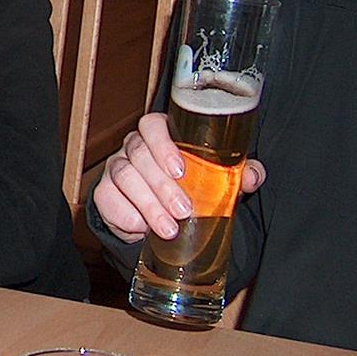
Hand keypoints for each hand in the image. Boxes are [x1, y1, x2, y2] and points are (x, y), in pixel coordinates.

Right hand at [92, 112, 264, 242]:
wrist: (167, 217)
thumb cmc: (194, 188)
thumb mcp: (218, 180)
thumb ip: (236, 175)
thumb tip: (252, 176)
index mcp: (160, 135)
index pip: (153, 126)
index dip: (163, 145)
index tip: (180, 169)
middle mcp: (134, 146)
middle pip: (138, 154)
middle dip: (161, 185)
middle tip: (183, 210)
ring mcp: (116, 167)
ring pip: (123, 176)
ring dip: (147, 204)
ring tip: (169, 229)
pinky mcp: (104, 192)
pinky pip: (106, 198)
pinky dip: (124, 215)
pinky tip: (141, 229)